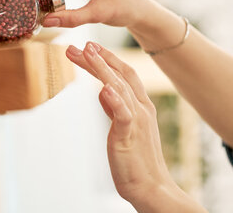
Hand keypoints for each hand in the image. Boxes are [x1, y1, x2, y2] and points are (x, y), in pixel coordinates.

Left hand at [66, 42, 205, 212]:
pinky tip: (103, 88)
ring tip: (87, 53)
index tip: (89, 47)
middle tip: (81, 44)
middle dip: (100, 57)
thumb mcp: (124, 128)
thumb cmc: (136, 160)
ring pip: (119, 87)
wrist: (151, 187)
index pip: (124, 74)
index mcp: (141, 105)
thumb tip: (103, 92)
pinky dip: (114, 99)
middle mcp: (141, 108)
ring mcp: (137, 120)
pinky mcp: (129, 135)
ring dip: (102, 68)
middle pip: (121, 74)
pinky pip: (122, 114)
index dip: (107, 58)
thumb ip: (115, 109)